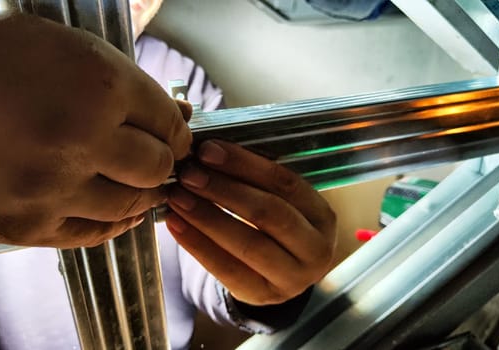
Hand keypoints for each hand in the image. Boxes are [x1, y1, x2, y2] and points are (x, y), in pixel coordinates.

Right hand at [0, 6, 191, 247]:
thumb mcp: (72, 52)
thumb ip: (133, 88)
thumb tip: (180, 115)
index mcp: (99, 87)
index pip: (170, 124)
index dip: (178, 132)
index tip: (176, 137)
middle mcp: (80, 140)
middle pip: (157, 168)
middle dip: (165, 163)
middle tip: (162, 161)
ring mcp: (51, 188)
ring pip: (130, 205)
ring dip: (142, 194)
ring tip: (140, 185)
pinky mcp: (24, 225)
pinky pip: (91, 234)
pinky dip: (113, 223)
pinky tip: (119, 212)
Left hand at [166, 140, 336, 305]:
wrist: (280, 274)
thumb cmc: (275, 226)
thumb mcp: (281, 202)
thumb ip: (254, 179)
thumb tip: (206, 151)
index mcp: (322, 215)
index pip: (286, 183)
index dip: (245, 164)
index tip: (208, 150)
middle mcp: (316, 249)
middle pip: (268, 213)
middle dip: (223, 190)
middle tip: (189, 174)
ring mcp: (293, 278)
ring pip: (247, 244)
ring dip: (207, 217)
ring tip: (178, 197)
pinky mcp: (263, 296)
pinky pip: (227, 270)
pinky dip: (197, 244)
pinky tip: (176, 224)